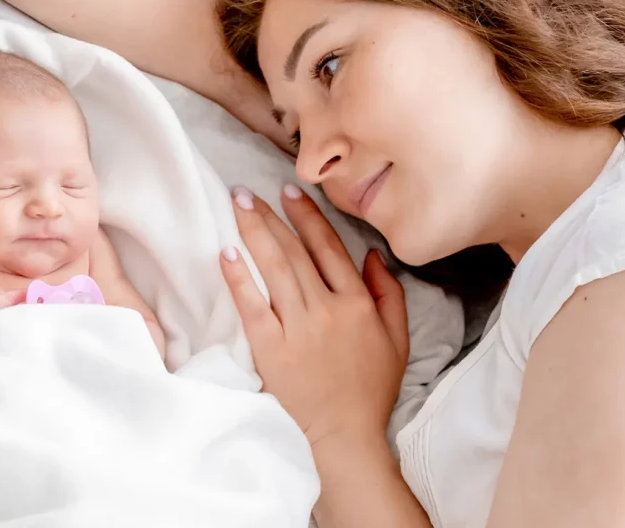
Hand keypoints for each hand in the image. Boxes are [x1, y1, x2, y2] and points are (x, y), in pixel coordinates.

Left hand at [220, 185, 408, 447]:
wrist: (344, 435)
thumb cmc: (370, 389)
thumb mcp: (397, 339)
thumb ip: (389, 293)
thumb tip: (371, 254)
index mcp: (357, 304)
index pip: (329, 248)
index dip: (309, 217)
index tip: (291, 192)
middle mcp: (326, 309)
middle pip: (295, 251)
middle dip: (272, 215)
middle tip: (249, 190)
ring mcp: (297, 328)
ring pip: (274, 268)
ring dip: (254, 232)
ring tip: (238, 205)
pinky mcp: (271, 349)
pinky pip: (252, 305)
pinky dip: (239, 277)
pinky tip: (226, 251)